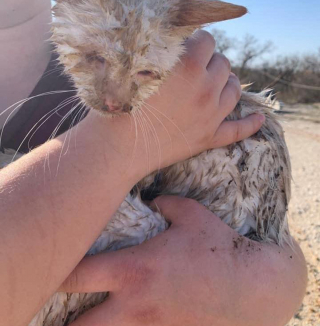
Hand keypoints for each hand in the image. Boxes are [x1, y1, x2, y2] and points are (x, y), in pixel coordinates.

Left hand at [61, 197, 306, 325]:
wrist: (254, 288)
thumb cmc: (219, 246)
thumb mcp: (190, 213)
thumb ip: (162, 203)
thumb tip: (149, 199)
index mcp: (134, 269)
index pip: (76, 275)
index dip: (56, 271)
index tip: (50, 263)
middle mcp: (134, 306)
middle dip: (62, 320)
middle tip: (62, 304)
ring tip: (89, 316)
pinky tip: (123, 322)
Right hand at [84, 30, 264, 179]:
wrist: (118, 148)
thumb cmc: (120, 104)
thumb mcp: (137, 67)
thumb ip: (158, 51)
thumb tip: (170, 40)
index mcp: (189, 67)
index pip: (208, 40)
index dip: (197, 41)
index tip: (188, 46)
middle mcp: (206, 89)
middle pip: (224, 63)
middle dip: (211, 61)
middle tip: (196, 66)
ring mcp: (211, 115)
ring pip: (235, 90)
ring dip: (228, 82)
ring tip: (216, 83)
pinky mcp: (209, 138)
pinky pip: (238, 130)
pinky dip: (250, 124)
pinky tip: (259, 119)